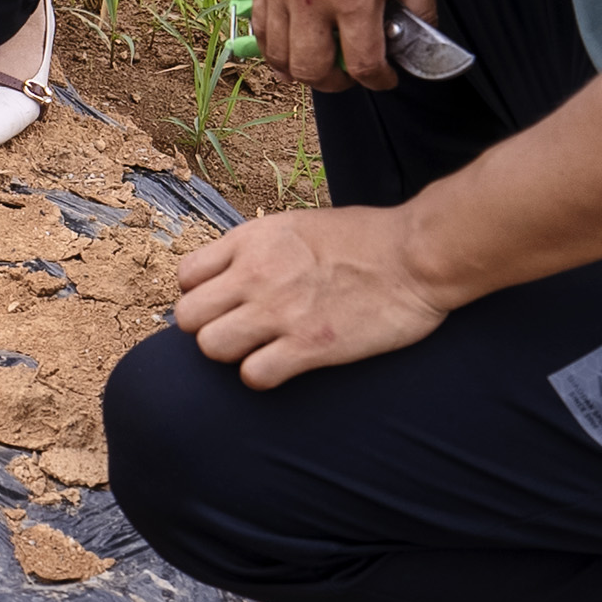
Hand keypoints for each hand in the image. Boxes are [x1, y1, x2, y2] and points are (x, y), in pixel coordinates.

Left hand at [171, 206, 450, 388]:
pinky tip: (282, 366)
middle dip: (206, 328)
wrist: (416, 257)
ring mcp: (280, 311)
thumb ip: (258, 248)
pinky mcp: (309, 346)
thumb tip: (231, 272)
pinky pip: (254, 375)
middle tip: (236, 332)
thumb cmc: (364, 239)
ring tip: (257, 350)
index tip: (223, 303)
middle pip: (188, 317)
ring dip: (230, 355)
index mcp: (251, 240)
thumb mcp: (296, 225)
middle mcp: (255, 274)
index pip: (185, 276)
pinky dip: (262, 376)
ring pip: (211, 348)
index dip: (200, 295)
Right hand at [253, 0, 436, 92]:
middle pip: (313, 70)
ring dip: (301, 69)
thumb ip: (420, 6)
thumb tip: (417, 40)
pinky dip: (274, 44)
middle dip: (338, 82)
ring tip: (322, 60)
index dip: (381, 81)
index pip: (364, 64)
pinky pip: (259, 25)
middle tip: (354, 73)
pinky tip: (294, 40)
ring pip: (278, 55)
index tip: (389, 77)